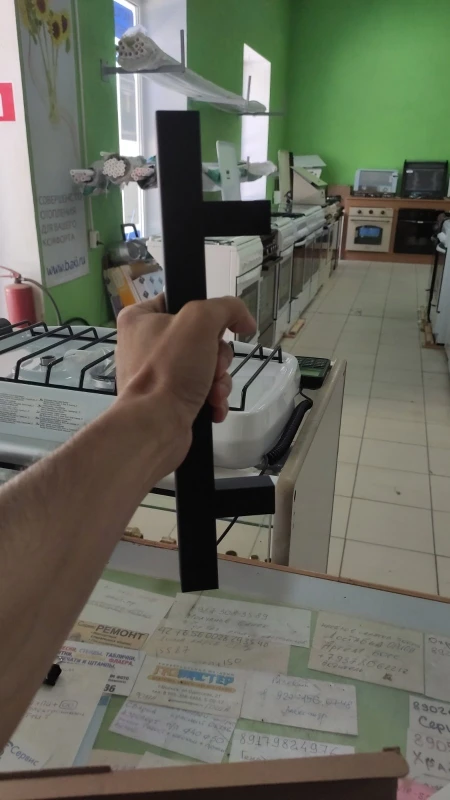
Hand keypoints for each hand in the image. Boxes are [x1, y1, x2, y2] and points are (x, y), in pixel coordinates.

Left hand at [115, 294, 255, 430]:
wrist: (156, 426)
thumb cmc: (170, 369)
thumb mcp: (201, 320)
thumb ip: (226, 307)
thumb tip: (243, 319)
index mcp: (140, 318)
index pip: (184, 301)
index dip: (208, 316)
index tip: (220, 330)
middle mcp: (144, 344)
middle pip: (201, 338)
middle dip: (218, 357)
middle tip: (214, 367)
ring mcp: (156, 375)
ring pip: (205, 366)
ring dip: (219, 380)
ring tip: (213, 392)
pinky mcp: (167, 400)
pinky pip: (200, 390)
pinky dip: (212, 398)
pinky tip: (212, 406)